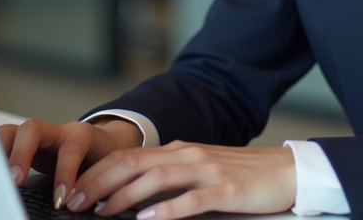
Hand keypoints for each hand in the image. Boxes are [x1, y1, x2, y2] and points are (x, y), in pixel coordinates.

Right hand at [0, 118, 142, 207]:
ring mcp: (37, 135)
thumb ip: (91, 184)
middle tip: (14, 181)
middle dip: (20, 155)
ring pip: (11, 132)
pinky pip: (3, 144)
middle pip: (31, 128)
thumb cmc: (104, 159)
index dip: (65, 173)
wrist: (104, 146)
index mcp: (81, 134)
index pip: (70, 148)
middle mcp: (56, 130)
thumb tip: (80, 204)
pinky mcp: (22, 144)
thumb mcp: (104, 171)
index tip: (61, 200)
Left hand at [66, 140, 295, 219]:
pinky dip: (167, 209)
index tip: (74, 190)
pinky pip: (192, 199)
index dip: (97, 172)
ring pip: (157, 178)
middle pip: (134, 163)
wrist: (287, 170)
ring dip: (125, 196)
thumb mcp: (200, 169)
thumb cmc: (243, 175)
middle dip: (99, 182)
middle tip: (75, 202)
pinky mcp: (227, 191)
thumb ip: (171, 176)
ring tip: (103, 211)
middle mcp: (189, 155)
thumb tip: (133, 193)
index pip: (128, 155)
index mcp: (179, 150)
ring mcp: (208, 171)